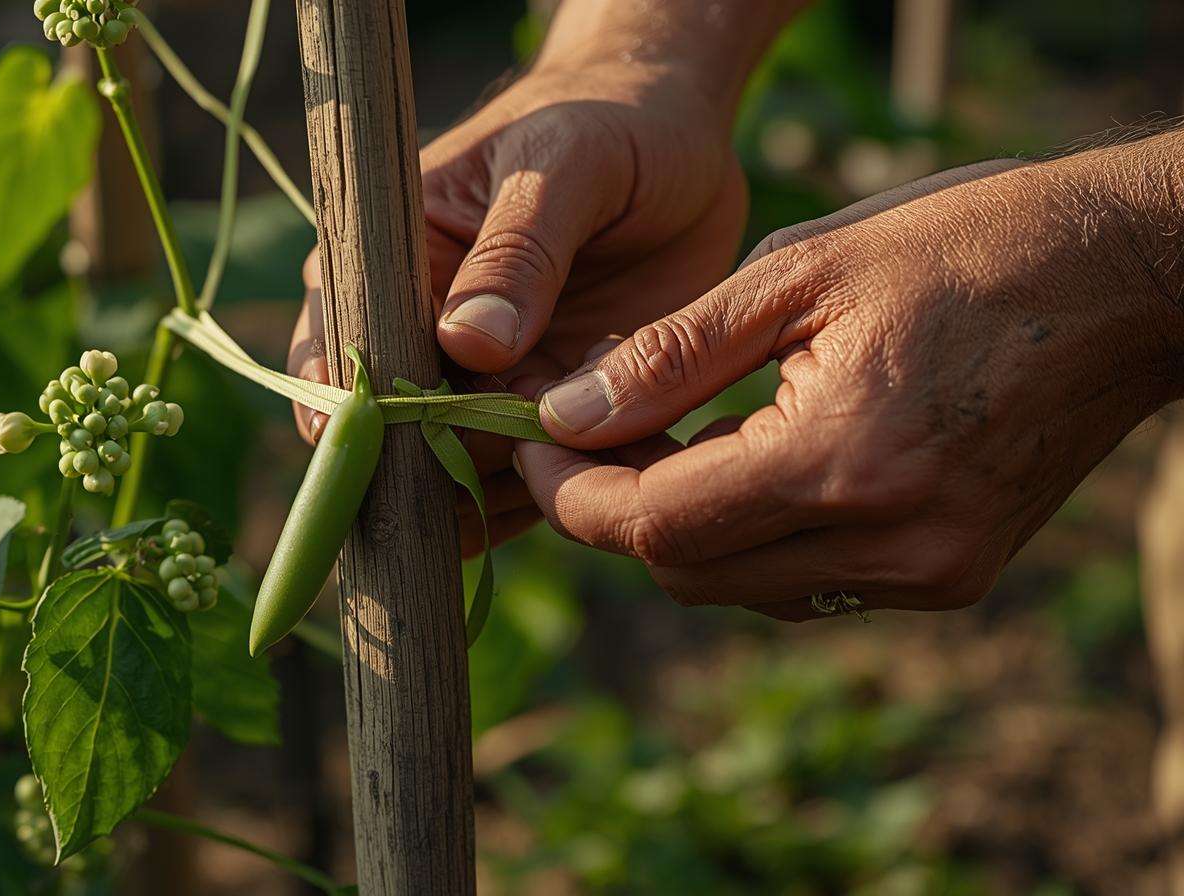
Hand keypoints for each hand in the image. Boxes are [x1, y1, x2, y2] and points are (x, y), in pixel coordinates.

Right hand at [288, 61, 747, 553]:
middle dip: (433, 469)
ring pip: (463, 470)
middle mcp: (420, 336)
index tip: (371, 456)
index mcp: (387, 262)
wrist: (680, 141)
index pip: (339, 348)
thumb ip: (518, 247)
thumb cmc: (604, 124)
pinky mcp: (547, 413)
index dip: (345, 411)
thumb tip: (467, 343)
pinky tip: (602, 482)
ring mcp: (483, 384)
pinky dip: (562, 490)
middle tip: (496, 474)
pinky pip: (535, 478)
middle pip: (396, 432)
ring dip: (507, 486)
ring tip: (570, 464)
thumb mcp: (563, 162)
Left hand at [515, 141, 1183, 617]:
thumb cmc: (965, 245)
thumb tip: (563, 413)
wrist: (1132, 278)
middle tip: (588, 429)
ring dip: (685, 527)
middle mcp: (889, 548)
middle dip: (618, 511)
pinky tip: (745, 461)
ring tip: (661, 437)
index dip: (573, 494)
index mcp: (841, 464)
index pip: (655, 528)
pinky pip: (811, 582)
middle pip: (688, 574)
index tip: (532, 442)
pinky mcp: (955, 575)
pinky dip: (756, 536)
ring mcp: (930, 574)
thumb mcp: (800, 273)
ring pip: (744, 589)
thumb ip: (668, 356)